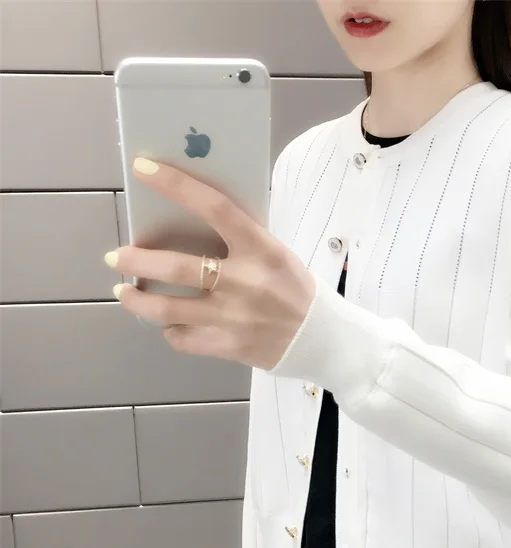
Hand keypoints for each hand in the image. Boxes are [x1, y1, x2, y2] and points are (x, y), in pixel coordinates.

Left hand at [107, 157, 316, 370]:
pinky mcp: (229, 346)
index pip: (214, 207)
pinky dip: (171, 330)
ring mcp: (234, 317)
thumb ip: (240, 242)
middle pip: (176, 267)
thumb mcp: (276, 255)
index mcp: (261, 249)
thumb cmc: (295, 290)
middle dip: (137, 260)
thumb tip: (188, 224)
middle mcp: (245, 281)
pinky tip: (169, 324)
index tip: (143, 169)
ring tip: (124, 291)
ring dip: (137, 299)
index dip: (176, 185)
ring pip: (169, 308)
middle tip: (117, 256)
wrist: (323, 339)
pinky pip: (184, 338)